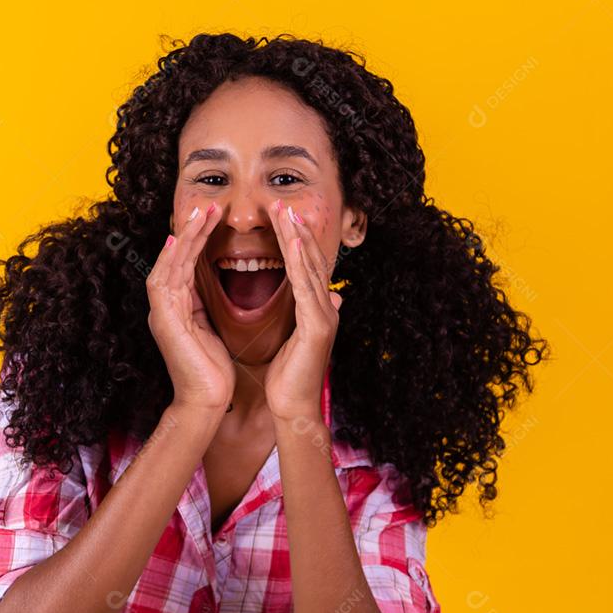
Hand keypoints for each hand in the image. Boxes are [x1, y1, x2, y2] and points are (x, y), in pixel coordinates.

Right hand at [146, 200, 233, 412]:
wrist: (206, 401)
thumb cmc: (212, 370)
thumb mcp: (211, 329)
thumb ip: (205, 304)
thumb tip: (213, 281)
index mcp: (177, 307)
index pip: (186, 263)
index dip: (198, 239)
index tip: (213, 217)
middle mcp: (164, 306)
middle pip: (175, 257)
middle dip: (192, 230)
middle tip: (209, 205)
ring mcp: (161, 312)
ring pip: (169, 263)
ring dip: (185, 237)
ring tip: (202, 214)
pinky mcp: (163, 320)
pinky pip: (164, 281)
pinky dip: (171, 260)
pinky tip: (180, 241)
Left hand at [263, 200, 342, 421]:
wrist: (293, 409)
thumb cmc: (288, 378)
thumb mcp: (295, 339)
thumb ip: (306, 315)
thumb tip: (331, 296)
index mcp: (317, 310)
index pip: (305, 267)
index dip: (295, 241)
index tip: (281, 217)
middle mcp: (325, 308)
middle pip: (310, 260)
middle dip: (296, 230)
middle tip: (281, 203)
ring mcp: (324, 316)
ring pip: (309, 268)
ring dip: (297, 237)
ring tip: (286, 212)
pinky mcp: (317, 326)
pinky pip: (305, 286)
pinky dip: (298, 261)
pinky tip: (290, 241)